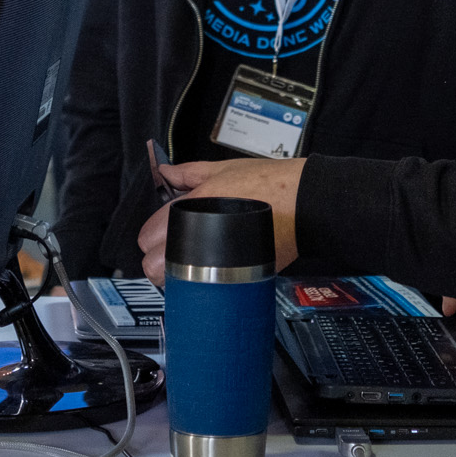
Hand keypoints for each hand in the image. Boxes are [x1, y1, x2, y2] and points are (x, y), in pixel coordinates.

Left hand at [138, 158, 304, 282]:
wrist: (306, 203)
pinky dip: (203, 285)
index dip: (150, 237)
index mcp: (193, 207)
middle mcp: (201, 236)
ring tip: (189, 264)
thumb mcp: (223, 168)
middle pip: (154, 267)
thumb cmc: (272, 184)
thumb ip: (189, 173)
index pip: (149, 236)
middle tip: (169, 253)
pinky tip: (210, 272)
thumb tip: (166, 173)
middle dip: (157, 262)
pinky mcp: (237, 275)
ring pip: (177, 283)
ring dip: (177, 277)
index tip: (156, 237)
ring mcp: (218, 259)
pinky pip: (206, 288)